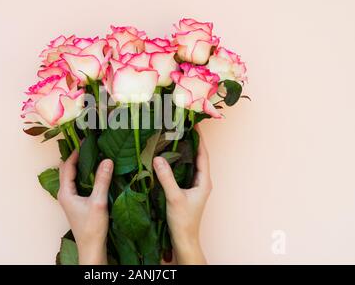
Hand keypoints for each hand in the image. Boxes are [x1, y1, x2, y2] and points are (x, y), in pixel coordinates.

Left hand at [57, 151, 113, 264]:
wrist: (91, 247)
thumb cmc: (92, 227)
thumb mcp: (98, 202)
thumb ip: (102, 180)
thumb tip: (107, 160)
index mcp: (65, 192)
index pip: (67, 167)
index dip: (75, 153)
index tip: (84, 142)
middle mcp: (64, 194)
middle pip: (67, 170)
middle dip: (75, 157)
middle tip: (87, 146)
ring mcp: (70, 199)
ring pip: (72, 177)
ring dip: (80, 166)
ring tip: (91, 155)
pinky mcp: (76, 203)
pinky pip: (77, 183)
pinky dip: (84, 175)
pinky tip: (94, 172)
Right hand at [153, 125, 211, 264]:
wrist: (183, 238)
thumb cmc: (183, 220)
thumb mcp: (174, 197)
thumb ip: (166, 178)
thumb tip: (158, 158)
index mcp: (204, 181)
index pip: (203, 155)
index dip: (199, 139)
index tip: (194, 124)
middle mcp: (202, 181)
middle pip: (198, 156)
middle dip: (192, 142)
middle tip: (182, 127)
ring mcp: (195, 186)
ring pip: (191, 164)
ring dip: (185, 151)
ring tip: (175, 137)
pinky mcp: (187, 190)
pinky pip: (184, 171)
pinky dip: (178, 162)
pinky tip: (169, 158)